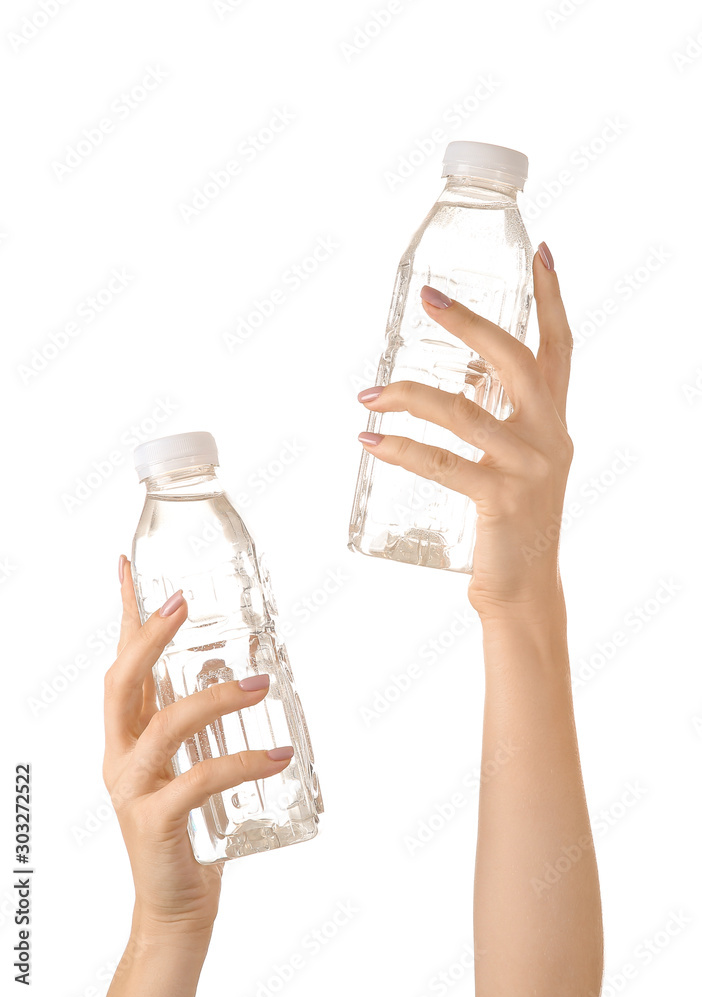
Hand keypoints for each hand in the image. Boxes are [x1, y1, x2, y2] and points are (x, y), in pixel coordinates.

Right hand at [103, 555, 294, 936]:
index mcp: (128, 735)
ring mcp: (133, 789)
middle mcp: (121, 755)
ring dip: (214, 698)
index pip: (121, 663)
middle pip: (123, 682)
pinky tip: (277, 757)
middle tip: (184, 602)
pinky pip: (198, 781)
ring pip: (165, 726)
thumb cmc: (188, 829)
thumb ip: (204, 727)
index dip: (125, 614)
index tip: (127, 567)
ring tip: (260, 685)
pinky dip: (242, 763)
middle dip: (151, 636)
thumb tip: (250, 677)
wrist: (175, 908)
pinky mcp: (154, 822)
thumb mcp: (189, 766)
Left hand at [357, 242, 573, 620]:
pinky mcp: (499, 499)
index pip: (560, 347)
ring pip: (462, 411)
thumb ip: (499, 422)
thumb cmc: (511, 523)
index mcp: (553, 421)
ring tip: (367, 393)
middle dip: (469, 323)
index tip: (541, 252)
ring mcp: (526, 467)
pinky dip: (399, 449)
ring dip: (408, 393)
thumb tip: (453, 386)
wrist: (523, 590)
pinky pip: (440, 463)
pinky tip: (369, 440)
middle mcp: (548, 435)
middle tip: (427, 299)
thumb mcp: (517, 463)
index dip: (551, 298)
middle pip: (512, 360)